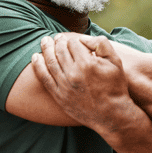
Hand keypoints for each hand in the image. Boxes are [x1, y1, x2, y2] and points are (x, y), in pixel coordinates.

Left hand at [31, 33, 145, 135]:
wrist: (111, 114)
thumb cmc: (115, 86)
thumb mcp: (116, 62)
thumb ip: (102, 44)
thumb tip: (84, 39)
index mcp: (87, 63)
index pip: (73, 43)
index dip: (73, 39)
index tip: (73, 40)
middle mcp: (74, 73)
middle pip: (60, 50)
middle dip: (58, 41)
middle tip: (56, 37)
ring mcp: (64, 85)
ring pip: (50, 61)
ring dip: (46, 49)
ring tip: (45, 41)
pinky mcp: (59, 95)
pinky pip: (44, 77)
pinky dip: (38, 65)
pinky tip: (36, 57)